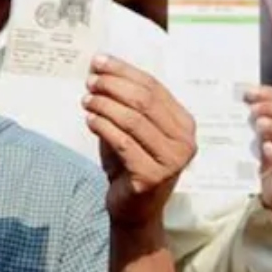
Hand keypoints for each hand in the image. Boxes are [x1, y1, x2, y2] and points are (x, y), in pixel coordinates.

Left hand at [84, 55, 196, 229]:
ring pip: (133, 120)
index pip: (153, 87)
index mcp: (184, 124)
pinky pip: (123, 142)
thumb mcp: (132, 129)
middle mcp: (185, 141)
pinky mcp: (152, 176)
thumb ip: (124, 101)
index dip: (124, 71)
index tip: (99, 61)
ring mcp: (171, 161)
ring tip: (87, 99)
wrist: (135, 210)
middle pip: (144, 100)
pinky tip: (90, 120)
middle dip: (113, 85)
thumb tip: (100, 67)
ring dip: (105, 105)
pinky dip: (103, 127)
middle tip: (91, 81)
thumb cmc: (132, 164)